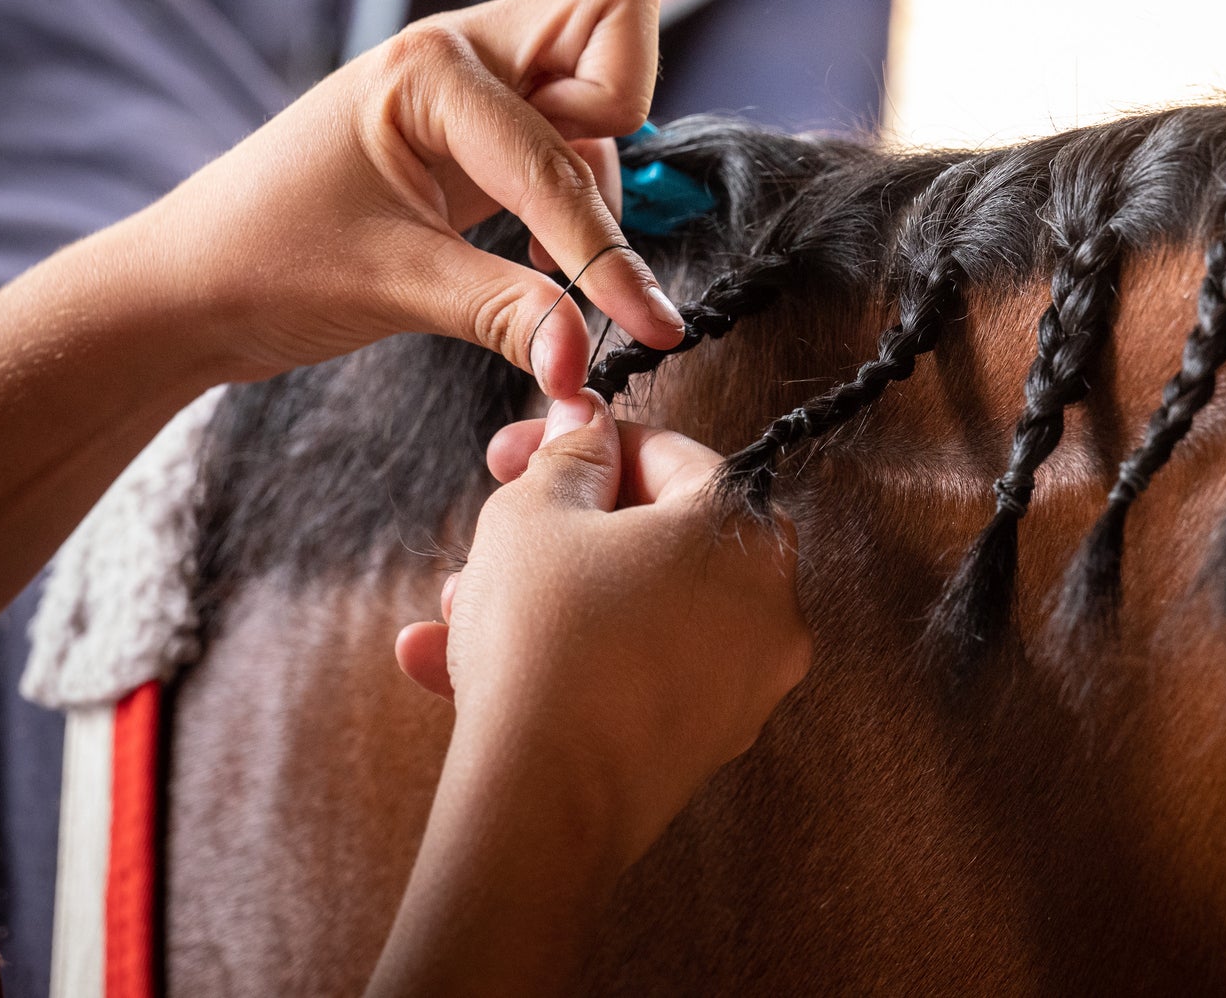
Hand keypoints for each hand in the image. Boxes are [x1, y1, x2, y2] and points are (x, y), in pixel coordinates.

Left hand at [134, 0, 687, 396]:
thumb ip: (504, 314)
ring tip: (549, 263)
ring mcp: (476, 86)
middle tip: (585, 205)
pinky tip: (540, 256)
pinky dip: (580, 190)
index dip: (605, 249)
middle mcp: (461, 53)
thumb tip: (585, 359)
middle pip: (613, 13)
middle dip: (628, 102)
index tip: (651, 326)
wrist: (189, 285)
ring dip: (599, 169)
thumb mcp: (391, 289)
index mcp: (427, 69)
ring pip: (603, 78)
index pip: (559, 151)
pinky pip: (574, 130)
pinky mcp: (482, 131)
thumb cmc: (263, 265)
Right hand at [395, 392, 810, 868]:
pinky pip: (631, 673)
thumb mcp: (536, 512)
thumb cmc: (545, 639)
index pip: (671, 456)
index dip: (586, 444)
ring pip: (633, 610)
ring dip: (542, 600)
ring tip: (456, 608)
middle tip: (487, 529)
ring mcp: (746, 681)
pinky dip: (564, 660)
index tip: (520, 451)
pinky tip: (459, 666)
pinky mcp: (707, 741)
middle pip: (653, 538)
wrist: (541, 803)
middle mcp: (769, 605)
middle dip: (556, 532)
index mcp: (746, 531)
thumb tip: (586, 421)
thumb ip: (570, 454)